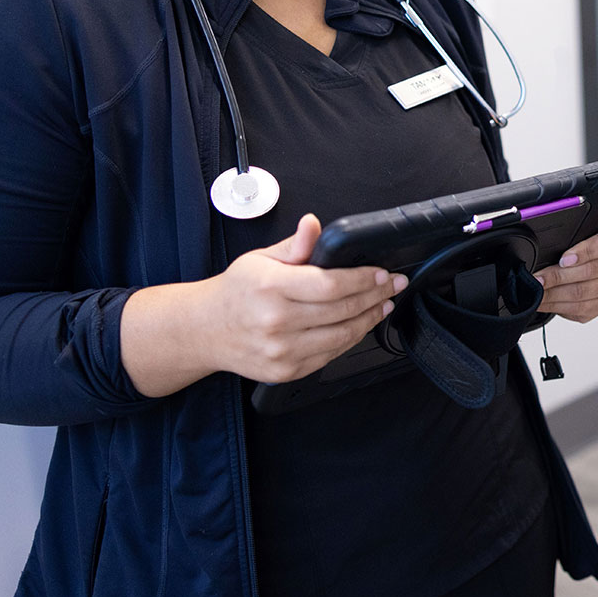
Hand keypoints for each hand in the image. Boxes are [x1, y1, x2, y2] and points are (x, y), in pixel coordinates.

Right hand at [124, 214, 405, 395]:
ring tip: (383, 305)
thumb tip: (314, 225)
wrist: (204, 330)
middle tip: (393, 286)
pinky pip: (329, 355)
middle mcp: (276, 321)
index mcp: (271, 287)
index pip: (332, 284)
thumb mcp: (260, 258)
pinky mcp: (285, 370)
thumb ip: (295, 245)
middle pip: (342, 310)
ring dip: (369, 319)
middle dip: (375, 297)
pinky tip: (360, 324)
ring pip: (342, 337)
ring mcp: (281, 350)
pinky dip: (350, 339)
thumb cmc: (235, 291)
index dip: (364, 279)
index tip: (382, 273)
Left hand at [535, 221, 597, 323]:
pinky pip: (581, 309)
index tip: (562, 260)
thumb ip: (568, 237)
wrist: (592, 258)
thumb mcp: (578, 232)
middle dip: (558, 278)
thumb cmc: (582, 244)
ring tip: (538, 293)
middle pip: (589, 273)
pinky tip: (546, 303)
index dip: (582, 253)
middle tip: (539, 280)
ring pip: (583, 294)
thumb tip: (543, 247)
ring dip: (555, 296)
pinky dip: (559, 307)